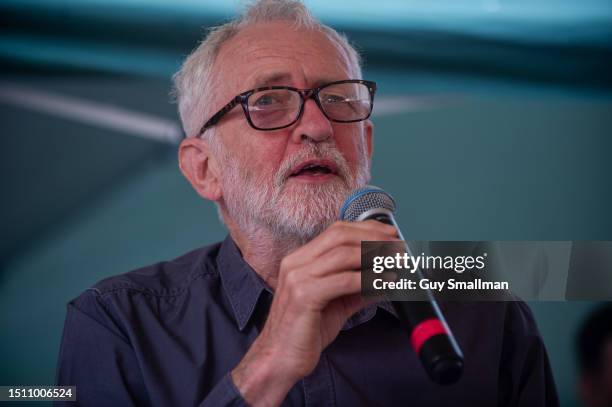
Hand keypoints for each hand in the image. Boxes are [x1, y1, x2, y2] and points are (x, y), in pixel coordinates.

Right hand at [231, 220, 397, 405]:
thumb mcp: (334, 305)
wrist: (278, 360)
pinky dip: (370, 279)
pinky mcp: (304, 295)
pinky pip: (344, 280)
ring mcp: (298, 277)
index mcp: (299, 260)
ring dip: (376, 256)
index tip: (391, 234)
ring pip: (343, 254)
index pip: (336, 231)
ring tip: (397, 262)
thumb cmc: (302, 333)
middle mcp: (296, 263)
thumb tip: (383, 279)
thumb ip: (356, 289)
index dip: (366, 230)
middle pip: (340, 236)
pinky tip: (386, 281)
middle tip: (399, 247)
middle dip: (375, 238)